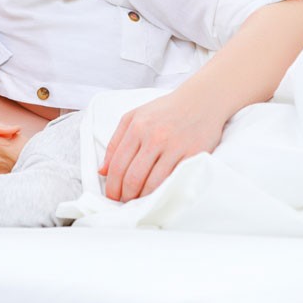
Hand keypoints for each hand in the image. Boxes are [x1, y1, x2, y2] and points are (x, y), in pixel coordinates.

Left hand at [99, 91, 223, 201]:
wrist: (201, 100)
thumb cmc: (164, 110)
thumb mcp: (133, 117)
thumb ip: (115, 143)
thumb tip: (102, 171)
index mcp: (137, 127)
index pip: (118, 165)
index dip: (112, 185)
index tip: (111, 195)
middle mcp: (155, 137)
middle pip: (133, 177)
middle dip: (125, 195)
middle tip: (124, 201)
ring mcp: (175, 147)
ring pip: (152, 183)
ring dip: (142, 197)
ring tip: (138, 200)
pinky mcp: (193, 155)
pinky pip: (173, 180)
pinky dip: (162, 192)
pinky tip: (157, 195)